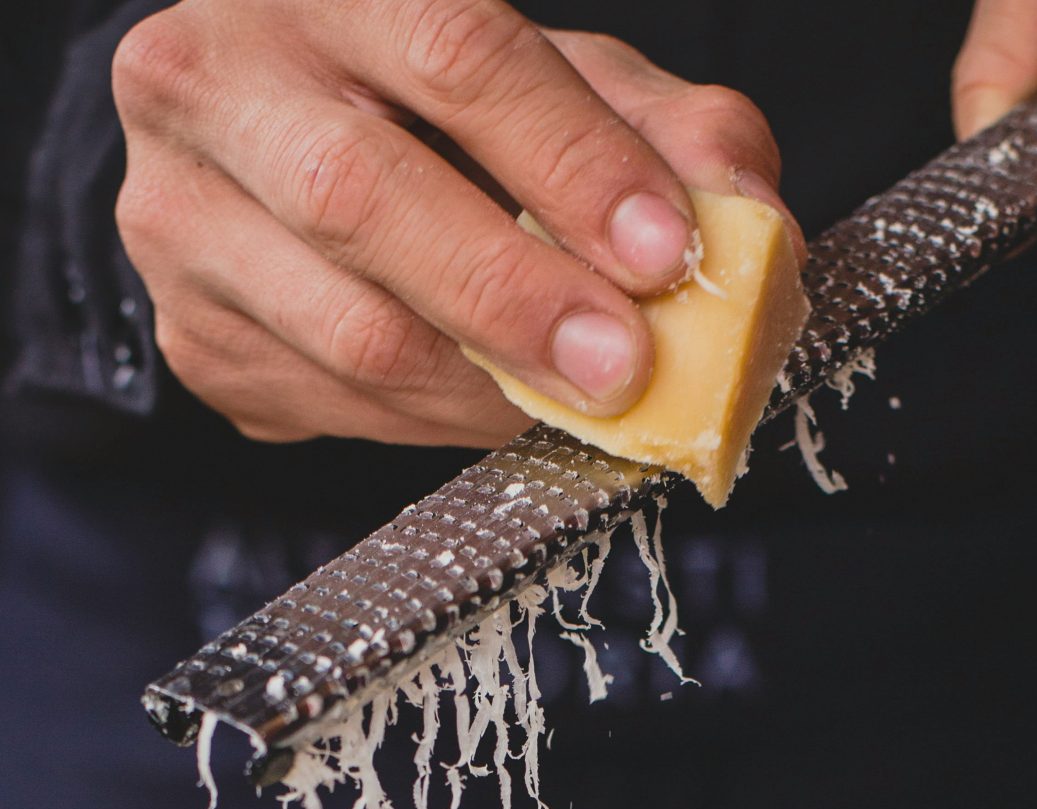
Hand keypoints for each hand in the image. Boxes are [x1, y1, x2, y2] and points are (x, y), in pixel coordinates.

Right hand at [112, 1, 799, 446]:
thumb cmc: (428, 110)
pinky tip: (486, 401)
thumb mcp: (549, 85)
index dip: (570, 163)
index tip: (666, 257)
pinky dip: (434, 423)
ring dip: (485, 387)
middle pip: (363, 197)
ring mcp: (182, 221)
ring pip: (348, 331)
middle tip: (622, 370)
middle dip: (514, 300)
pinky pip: (333, 403)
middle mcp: (215, 87)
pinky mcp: (193, 334)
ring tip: (572, 398)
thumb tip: (753, 225)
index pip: (454, 55)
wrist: (270, 153)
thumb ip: (654, 130)